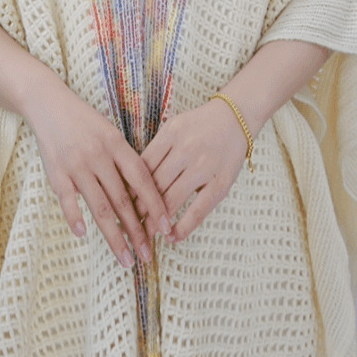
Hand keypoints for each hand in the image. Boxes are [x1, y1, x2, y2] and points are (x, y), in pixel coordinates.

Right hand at [22, 81, 171, 267]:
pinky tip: (85, 235)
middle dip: (137, 231)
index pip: (142, 180)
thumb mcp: (111, 134)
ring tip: (125, 258)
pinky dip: (75, 218)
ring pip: (99, 207)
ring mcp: (76, 166)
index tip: (165, 228)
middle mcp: (99, 156)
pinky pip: (67, 200)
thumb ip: (125, 161)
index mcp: (117, 145)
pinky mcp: (56, 173)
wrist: (49, 104)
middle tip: (148, 255)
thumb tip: (144, 195)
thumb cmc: (85, 122)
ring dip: (114, 236)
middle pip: (123, 201)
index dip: (155, 205)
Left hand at [137, 98, 250, 242]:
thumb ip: (156, 150)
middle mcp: (186, 149)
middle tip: (126, 227)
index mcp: (171, 133)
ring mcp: (204, 166)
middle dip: (138, 209)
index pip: (142, 167)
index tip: (119, 206)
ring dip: (156, 222)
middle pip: (154, 185)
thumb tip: (132, 182)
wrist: (236, 119)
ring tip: (145, 236)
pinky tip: (172, 237)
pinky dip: (184, 227)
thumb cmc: (200, 126)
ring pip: (172, 200)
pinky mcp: (221, 182)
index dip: (128, 189)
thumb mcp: (174, 128)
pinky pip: (199, 210)